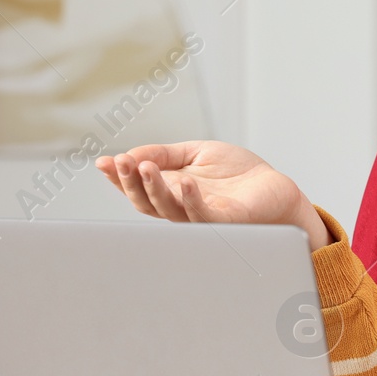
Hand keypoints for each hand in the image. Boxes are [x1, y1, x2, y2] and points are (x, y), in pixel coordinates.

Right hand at [94, 141, 329, 248]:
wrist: (274, 188)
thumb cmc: (236, 175)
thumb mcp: (196, 153)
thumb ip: (165, 154)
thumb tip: (131, 153)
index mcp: (170, 192)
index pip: (138, 188)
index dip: (119, 177)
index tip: (103, 162)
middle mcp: (180, 209)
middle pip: (146, 203)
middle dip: (129, 183)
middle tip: (121, 162)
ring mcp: (201, 218)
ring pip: (168, 211)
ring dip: (154, 189)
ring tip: (145, 166)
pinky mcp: (226, 222)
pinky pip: (204, 217)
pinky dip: (191, 201)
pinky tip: (185, 183)